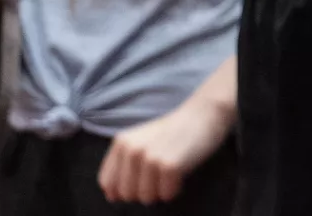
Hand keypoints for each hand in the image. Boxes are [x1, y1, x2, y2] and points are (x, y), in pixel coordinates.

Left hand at [98, 93, 233, 204]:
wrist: (204, 113)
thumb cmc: (174, 131)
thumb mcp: (141, 141)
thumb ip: (122, 165)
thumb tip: (111, 196)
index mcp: (121, 143)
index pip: (107, 183)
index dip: (122, 189)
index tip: (140, 180)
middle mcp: (132, 150)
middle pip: (127, 194)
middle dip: (145, 190)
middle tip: (160, 172)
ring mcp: (150, 157)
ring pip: (146, 198)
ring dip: (161, 190)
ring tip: (171, 170)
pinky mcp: (169, 165)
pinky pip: (167, 195)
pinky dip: (175, 189)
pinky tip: (182, 171)